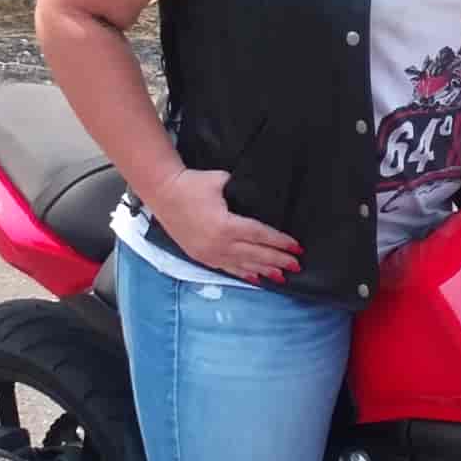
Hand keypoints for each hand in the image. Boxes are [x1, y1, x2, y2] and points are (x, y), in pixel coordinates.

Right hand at [150, 168, 302, 282]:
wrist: (162, 193)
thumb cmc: (192, 184)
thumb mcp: (221, 181)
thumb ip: (242, 190)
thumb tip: (259, 195)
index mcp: (226, 225)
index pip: (260, 235)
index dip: (280, 242)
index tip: (297, 247)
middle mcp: (219, 244)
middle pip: (256, 254)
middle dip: (279, 260)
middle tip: (297, 265)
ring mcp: (210, 253)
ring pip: (243, 265)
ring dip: (264, 271)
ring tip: (282, 277)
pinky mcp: (202, 256)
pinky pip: (227, 269)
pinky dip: (244, 274)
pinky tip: (256, 279)